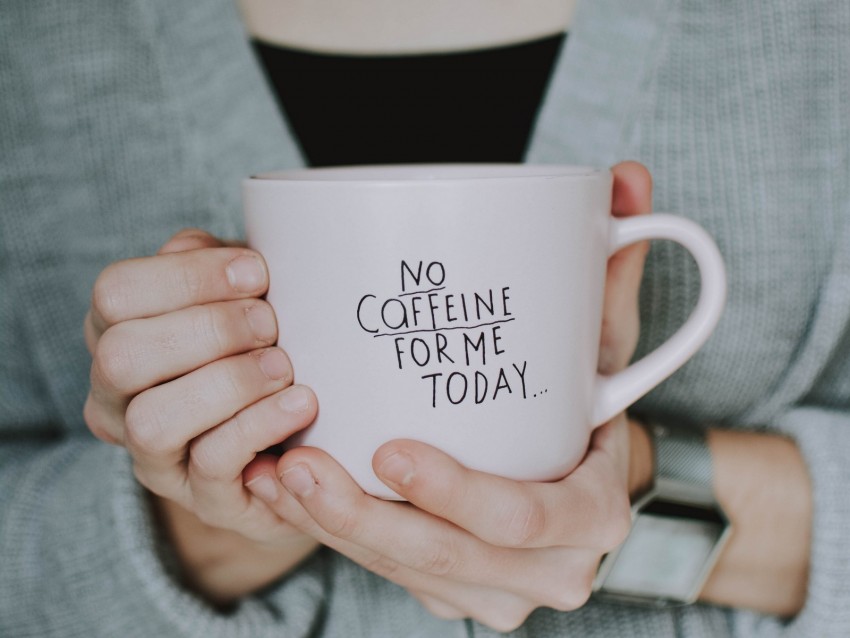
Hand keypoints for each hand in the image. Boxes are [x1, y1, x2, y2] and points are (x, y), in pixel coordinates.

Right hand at [83, 229, 320, 601]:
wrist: (293, 441)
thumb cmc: (261, 349)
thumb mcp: (239, 297)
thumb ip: (222, 267)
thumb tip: (235, 258)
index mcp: (118, 332)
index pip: (116, 292)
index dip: (187, 276)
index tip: (257, 273)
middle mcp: (117, 397)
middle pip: (122, 356)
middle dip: (207, 331)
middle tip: (269, 323)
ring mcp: (153, 454)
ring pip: (153, 420)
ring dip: (228, 383)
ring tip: (285, 366)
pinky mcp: (201, 498)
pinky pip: (213, 463)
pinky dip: (260, 424)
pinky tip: (300, 403)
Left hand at [242, 163, 653, 629]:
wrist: (587, 480)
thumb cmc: (591, 407)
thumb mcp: (605, 342)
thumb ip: (614, 265)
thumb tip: (626, 176)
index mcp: (592, 512)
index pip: (522, 518)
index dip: (455, 492)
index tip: (388, 447)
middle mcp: (549, 569)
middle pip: (444, 556)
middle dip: (361, 517)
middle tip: (298, 459)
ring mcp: (496, 591)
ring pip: (402, 572)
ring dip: (329, 530)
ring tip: (274, 473)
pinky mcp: (453, 589)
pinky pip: (386, 573)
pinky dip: (331, 539)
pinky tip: (281, 496)